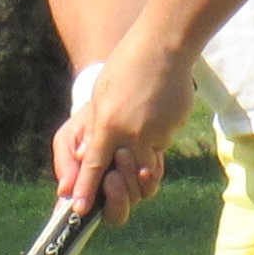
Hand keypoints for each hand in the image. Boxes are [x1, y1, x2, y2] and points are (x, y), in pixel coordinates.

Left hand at [59, 24, 190, 223]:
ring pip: (149, 164)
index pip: (94, 167)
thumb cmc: (125, 67)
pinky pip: (163, 144)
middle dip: (123, 184)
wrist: (163, 45)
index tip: (80, 208)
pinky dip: (155, 136)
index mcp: (108, 124)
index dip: (86, 190)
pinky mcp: (174, 127)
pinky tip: (153, 111)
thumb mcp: (101, 96)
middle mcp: (132, 133)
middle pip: (127, 176)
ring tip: (136, 135)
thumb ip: (94, 130)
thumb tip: (88, 159)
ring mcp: (157, 132)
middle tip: (117, 179)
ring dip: (141, 160)